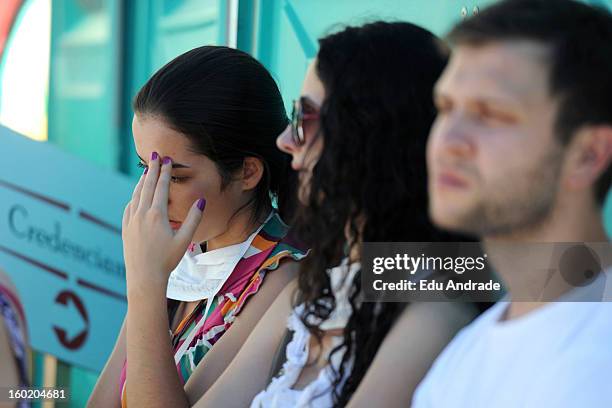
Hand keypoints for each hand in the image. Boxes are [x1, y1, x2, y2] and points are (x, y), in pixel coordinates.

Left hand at [122, 152, 205, 292]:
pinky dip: (134, 197)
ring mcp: (131, 221)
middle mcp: (141, 214)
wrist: (144, 277)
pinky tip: (136, 196)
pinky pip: (129, 207)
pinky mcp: (125, 228)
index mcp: (157, 215)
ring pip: (136, 195)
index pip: (161, 187)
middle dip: (152, 169)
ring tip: (146, 172)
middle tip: (155, 156)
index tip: (167, 160)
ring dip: (142, 182)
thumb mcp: (185, 239)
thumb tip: (201, 200)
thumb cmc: (167, 260)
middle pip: (147, 186)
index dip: (164, 172)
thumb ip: (194, 218)